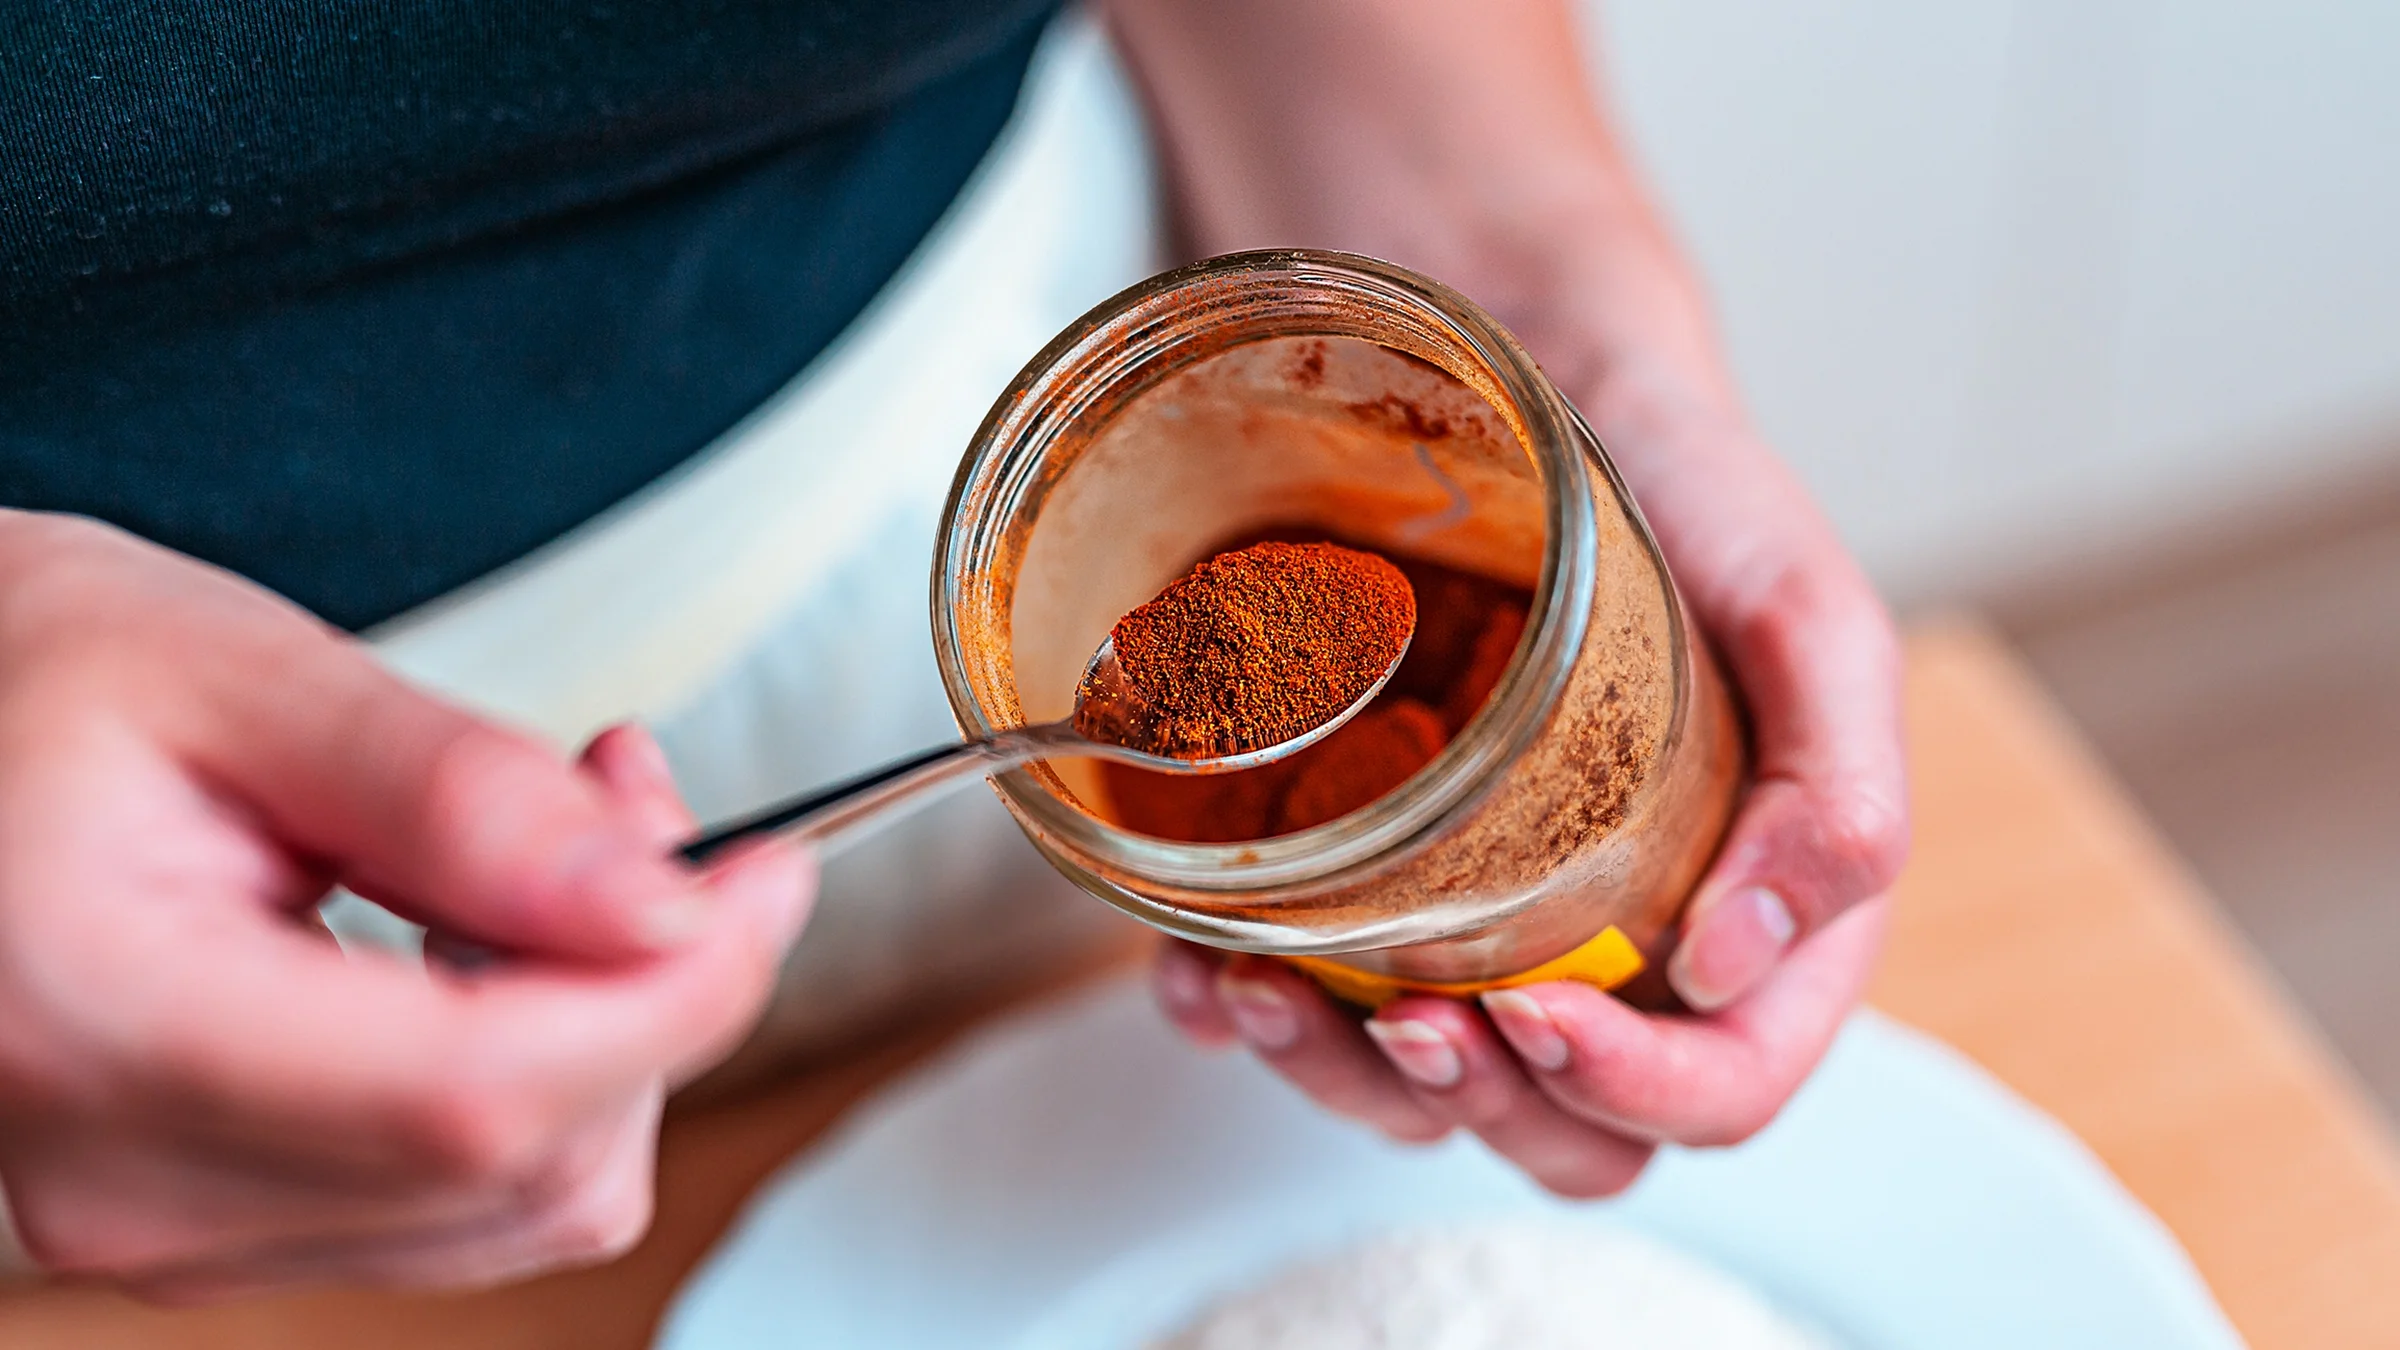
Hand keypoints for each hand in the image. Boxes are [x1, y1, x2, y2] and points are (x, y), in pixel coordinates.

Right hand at [0, 514, 812, 1298]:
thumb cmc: (26, 679)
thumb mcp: (238, 672)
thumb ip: (461, 798)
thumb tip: (662, 904)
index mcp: (109, 1022)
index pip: (480, 1091)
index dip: (676, 991)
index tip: (767, 871)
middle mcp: (128, 1179)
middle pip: (527, 1156)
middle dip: (658, 984)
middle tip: (640, 799)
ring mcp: (166, 1227)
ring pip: (525, 1198)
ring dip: (612, 1027)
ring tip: (569, 845)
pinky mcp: (215, 1223)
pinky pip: (469, 1200)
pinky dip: (546, 1074)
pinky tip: (502, 940)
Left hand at [1111, 0, 1909, 1190]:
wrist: (1445, 308)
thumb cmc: (1616, 419)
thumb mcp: (1761, 545)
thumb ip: (1833, 735)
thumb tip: (1771, 945)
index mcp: (1741, 857)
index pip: (1731, 1066)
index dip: (1646, 1091)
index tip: (1536, 1023)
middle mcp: (1609, 889)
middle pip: (1569, 1113)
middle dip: (1480, 1100)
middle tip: (1399, 1016)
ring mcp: (1474, 879)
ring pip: (1427, 1082)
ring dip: (1339, 1073)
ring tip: (1263, 986)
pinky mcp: (1354, 845)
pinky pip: (1303, 993)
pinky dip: (1244, 1006)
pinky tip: (1202, 960)